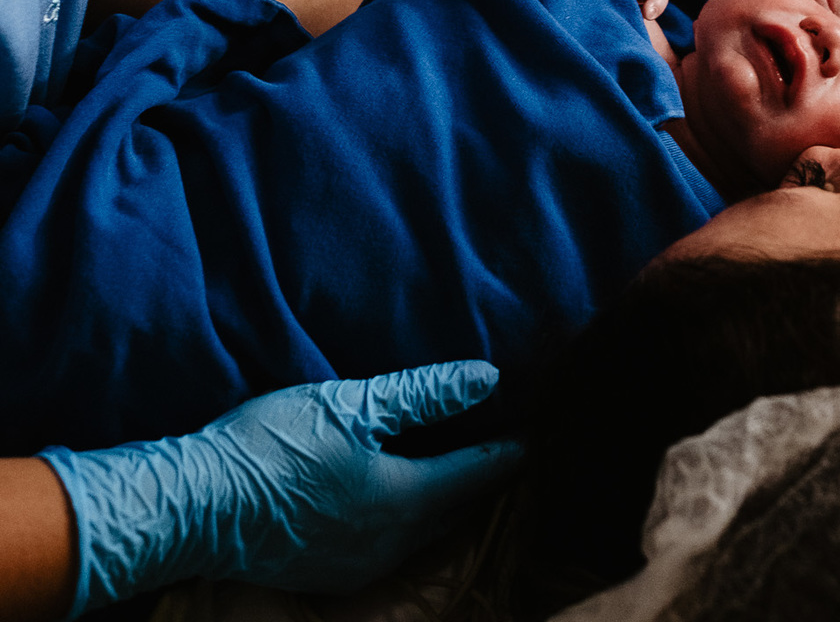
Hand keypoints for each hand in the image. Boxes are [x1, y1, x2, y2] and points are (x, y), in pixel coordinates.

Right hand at [42, 363, 519, 612]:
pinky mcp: (326, 572)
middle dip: (479, 478)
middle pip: (452, 508)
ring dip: (442, 500)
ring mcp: (356, 566)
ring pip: (420, 530)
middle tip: (501, 447)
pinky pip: (387, 544)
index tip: (531, 432)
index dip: (505, 450)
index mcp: (404, 501)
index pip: (475, 473)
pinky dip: (406, 517)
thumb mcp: (352, 404)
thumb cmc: (273, 444)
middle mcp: (390, 544)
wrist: (195, 505)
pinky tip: (394, 498)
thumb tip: (486, 379)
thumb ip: (423, 394)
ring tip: (456, 468)